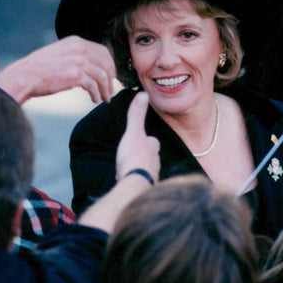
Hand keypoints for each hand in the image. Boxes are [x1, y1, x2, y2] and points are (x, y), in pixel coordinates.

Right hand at [0, 35, 116, 104]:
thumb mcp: (59, 53)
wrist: (25, 76)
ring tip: (105, 98)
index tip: (110, 75)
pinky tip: (94, 99)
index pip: (102, 51)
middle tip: (111, 89)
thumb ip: (74, 55)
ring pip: (103, 76)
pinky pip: (94, 86)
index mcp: (75, 41)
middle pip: (106, 62)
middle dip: (111, 77)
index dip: (109, 64)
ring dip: (106, 89)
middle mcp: (79, 48)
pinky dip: (96, 94)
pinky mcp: (76, 76)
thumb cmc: (39, 68)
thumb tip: (89, 65)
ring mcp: (79, 61)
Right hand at [79, 91, 159, 231]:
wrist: (134, 185)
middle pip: (150, 157)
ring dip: (140, 169)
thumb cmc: (134, 158)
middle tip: (135, 155)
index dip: (148, 140)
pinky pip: (139, 183)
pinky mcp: (143, 189)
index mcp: (152, 148)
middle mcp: (155, 162)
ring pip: (146, 170)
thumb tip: (143, 93)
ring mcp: (150, 176)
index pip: (152, 142)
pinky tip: (128, 183)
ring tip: (130, 169)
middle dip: (144, 156)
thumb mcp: (133, 132)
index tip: (143, 139)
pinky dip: (134, 181)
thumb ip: (137, 114)